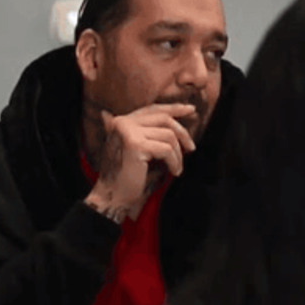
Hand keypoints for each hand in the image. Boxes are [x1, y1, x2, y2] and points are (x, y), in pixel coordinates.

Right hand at [85, 104, 196, 221]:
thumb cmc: (128, 176)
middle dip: (182, 133)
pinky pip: (167, 149)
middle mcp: (123, 122)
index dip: (173, 108)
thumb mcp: (142, 148)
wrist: (113, 196)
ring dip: (178, 154)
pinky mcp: (135, 145)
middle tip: (191, 148)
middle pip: (163, 118)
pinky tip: (174, 172)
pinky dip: (174, 162)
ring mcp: (128, 132)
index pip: (152, 109)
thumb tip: (180, 115)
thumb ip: (154, 132)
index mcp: (122, 122)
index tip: (191, 110)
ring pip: (168, 135)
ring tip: (177, 167)